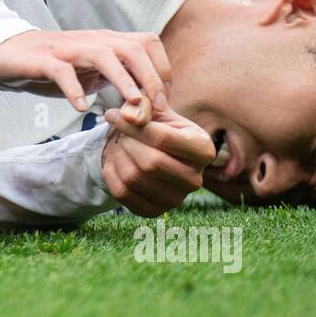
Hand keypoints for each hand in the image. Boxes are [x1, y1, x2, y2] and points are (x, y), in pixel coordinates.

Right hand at [0, 28, 170, 111]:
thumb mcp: (93, 73)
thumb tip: (149, 103)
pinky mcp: (43, 60)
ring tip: (132, 106)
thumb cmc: (56, 67)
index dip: (162, 70)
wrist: (9, 54)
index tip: (163, 100)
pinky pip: (62, 72)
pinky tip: (82, 108)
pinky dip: (74, 89)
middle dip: (151, 78)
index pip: (147, 43)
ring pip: (103, 56)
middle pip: (132, 48)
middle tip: (156, 107)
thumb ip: (118, 80)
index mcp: (107, 42)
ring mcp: (68, 49)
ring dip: (123, 80)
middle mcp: (92, 41)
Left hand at [101, 98, 214, 215]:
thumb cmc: (155, 126)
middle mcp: (195, 179)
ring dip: (118, 156)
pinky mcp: (154, 211)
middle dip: (126, 143)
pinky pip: (122, 193)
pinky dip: (111, 173)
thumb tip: (128, 116)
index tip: (113, 115)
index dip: (131, 125)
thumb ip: (143, 105)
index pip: (162, 138)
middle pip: (151, 162)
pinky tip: (115, 161)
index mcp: (204, 149)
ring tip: (118, 146)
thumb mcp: (154, 108)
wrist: (149, 152)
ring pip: (134, 177)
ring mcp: (176, 199)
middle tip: (120, 134)